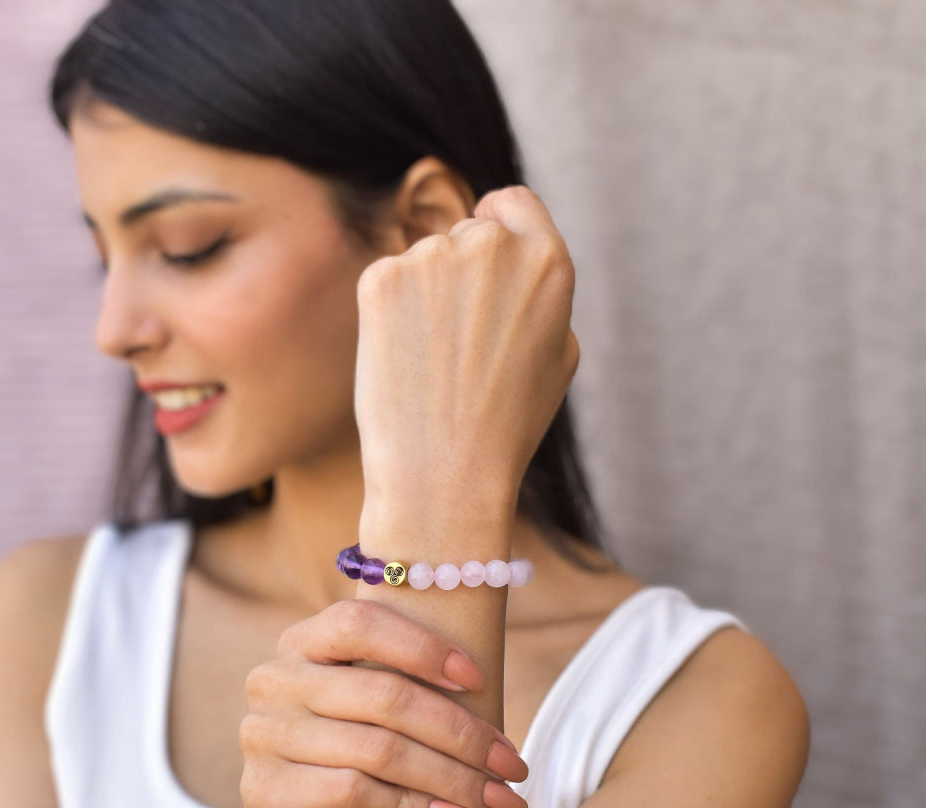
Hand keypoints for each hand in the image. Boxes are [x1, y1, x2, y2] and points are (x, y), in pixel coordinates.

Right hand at [237, 599, 529, 807]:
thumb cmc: (362, 759)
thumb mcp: (376, 707)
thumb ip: (406, 677)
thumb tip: (487, 677)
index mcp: (302, 642)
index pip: (361, 624)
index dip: (424, 648)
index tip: (481, 681)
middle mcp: (274, 681)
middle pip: (384, 696)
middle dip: (461, 732)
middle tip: (512, 764)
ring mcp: (262, 737)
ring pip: (378, 749)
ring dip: (453, 777)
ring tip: (500, 799)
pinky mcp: (264, 793)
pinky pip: (354, 792)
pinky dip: (415, 807)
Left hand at [354, 184, 578, 507]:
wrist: (446, 473)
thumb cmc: (507, 425)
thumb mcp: (559, 355)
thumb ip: (542, 293)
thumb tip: (516, 260)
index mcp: (547, 260)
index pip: (514, 203)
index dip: (499, 226)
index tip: (485, 261)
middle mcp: (491, 245)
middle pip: (467, 232)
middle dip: (462, 273)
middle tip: (459, 343)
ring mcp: (432, 256)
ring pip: (424, 260)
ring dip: (424, 296)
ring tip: (434, 364)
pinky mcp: (380, 278)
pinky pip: (386, 283)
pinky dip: (389, 315)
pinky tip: (403, 361)